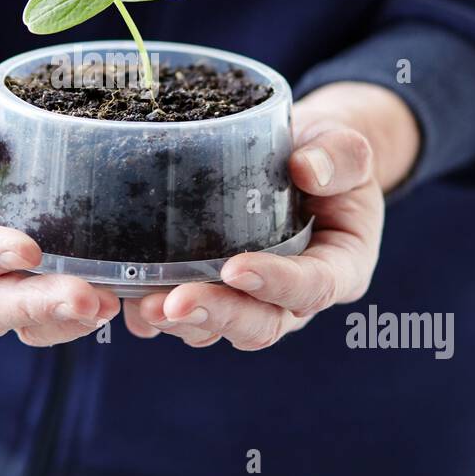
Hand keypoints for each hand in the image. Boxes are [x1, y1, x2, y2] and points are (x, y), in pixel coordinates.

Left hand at [122, 82, 418, 349]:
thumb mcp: (344, 146)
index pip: (313, 286)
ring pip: (221, 329)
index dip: (276, 283)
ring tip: (144, 306)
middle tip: (174, 302)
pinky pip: (190, 319)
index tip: (236, 268)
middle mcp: (296, 298)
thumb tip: (306, 169)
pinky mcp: (219, 294)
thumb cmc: (326, 154)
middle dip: (217, 315)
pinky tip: (129, 303)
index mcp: (339, 266)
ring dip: (182, 321)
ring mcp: (254, 302)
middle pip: (261, 323)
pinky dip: (159, 318)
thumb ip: (338, 156)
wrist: (300, 161)